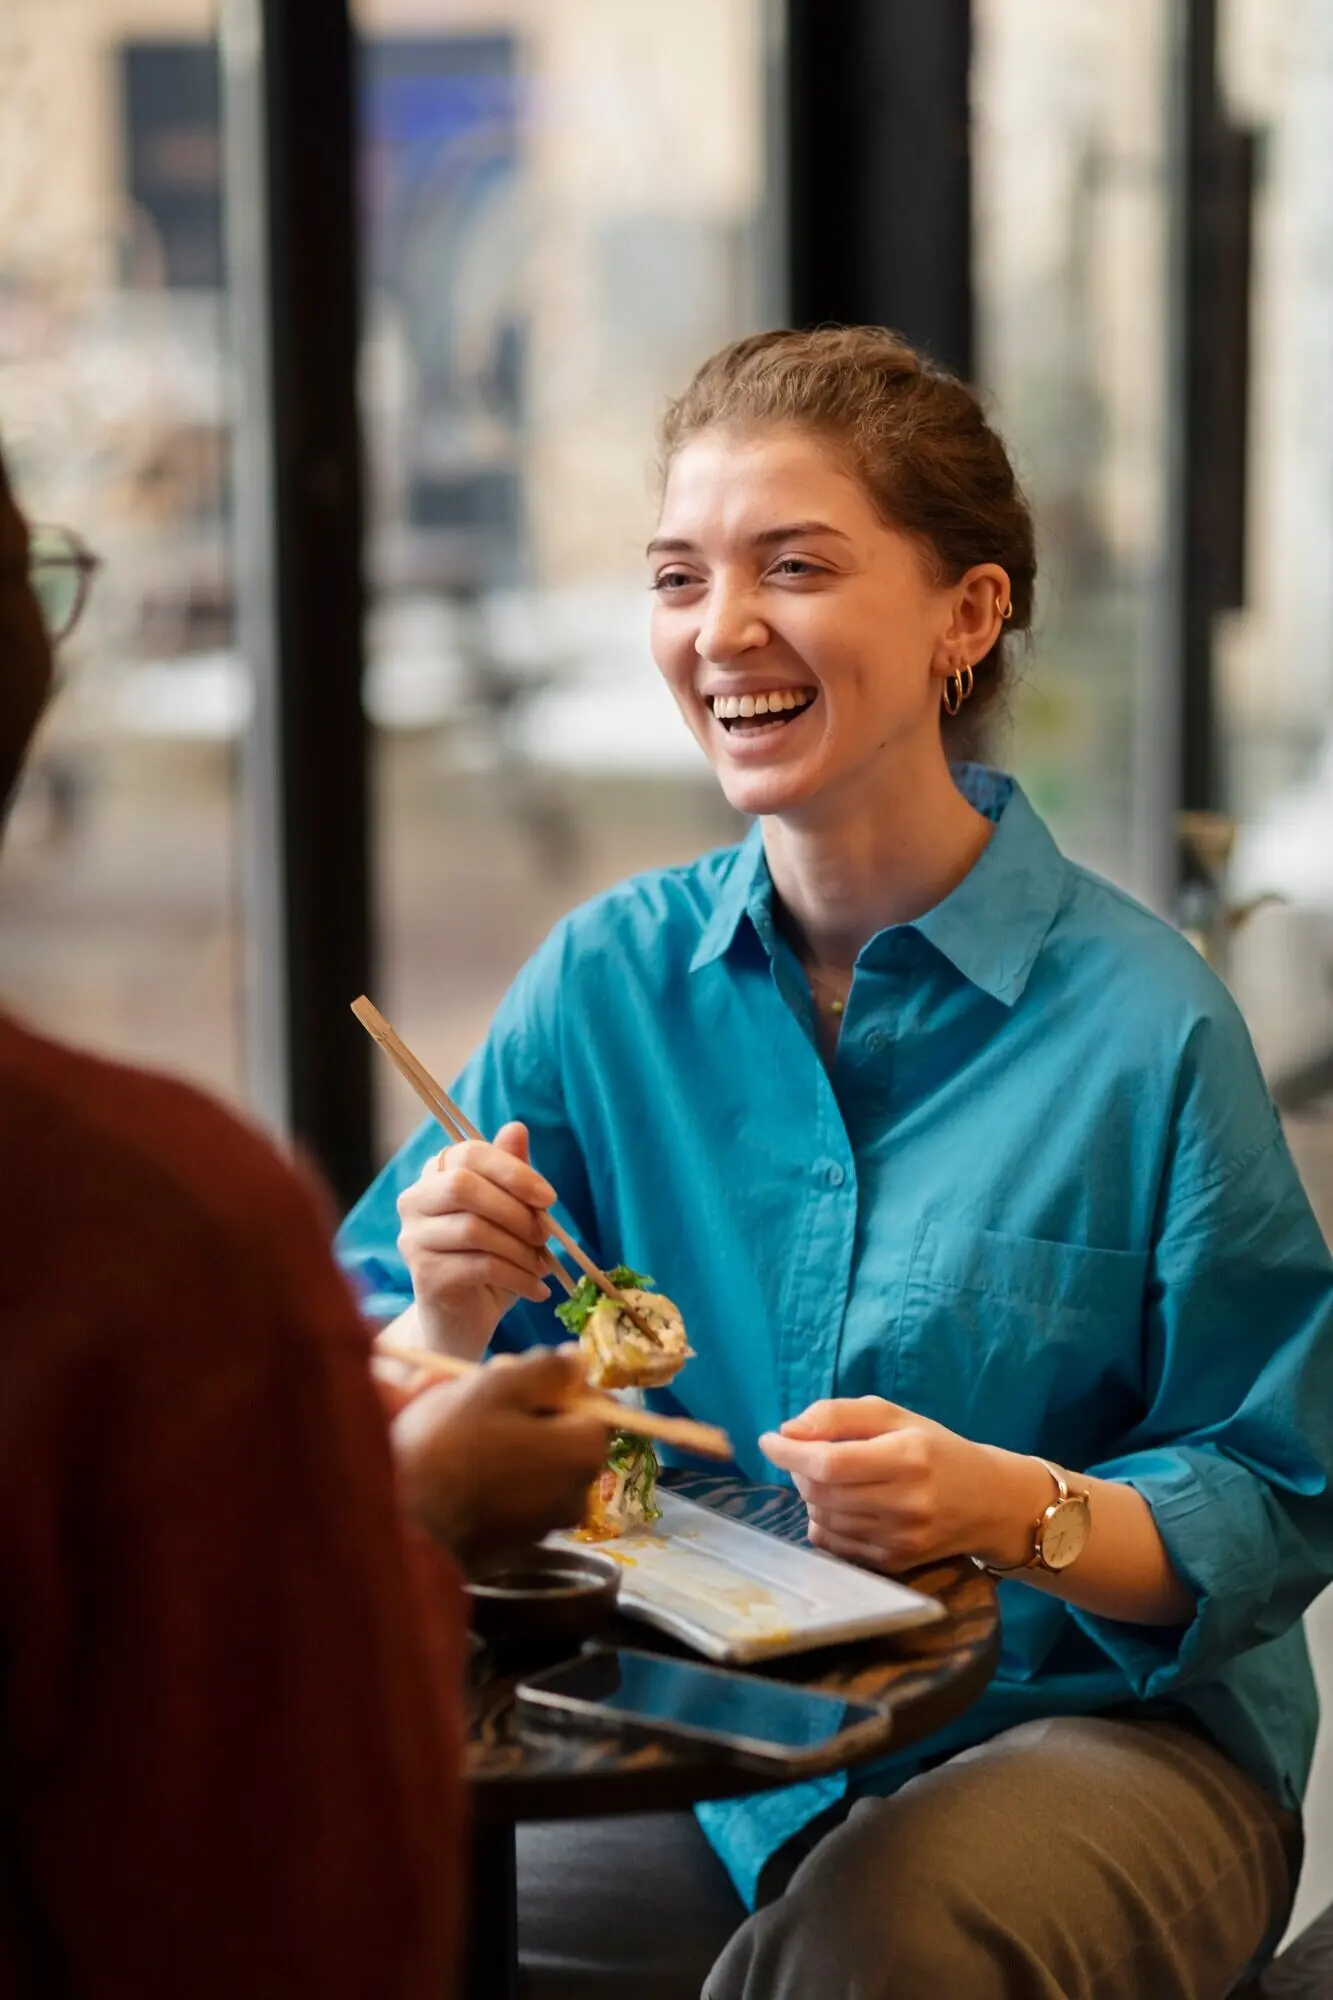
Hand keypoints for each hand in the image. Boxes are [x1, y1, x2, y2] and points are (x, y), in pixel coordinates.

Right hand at [391, 1347, 611, 1561]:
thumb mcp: (499, 1386)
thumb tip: (581, 1363)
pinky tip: (452, 1461)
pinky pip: (513, 1494)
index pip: (595, 1405)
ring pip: (535, 1463)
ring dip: (506, 1439)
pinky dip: (492, 1473)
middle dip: (529, 1410)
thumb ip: (549, 1370)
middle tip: (479, 1395)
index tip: (519, 1376)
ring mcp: (545, 1526)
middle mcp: (576, 1495)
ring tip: (455, 1424)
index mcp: (583, 1453)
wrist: (399, 1527)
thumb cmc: (449, 1447)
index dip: (559, 1384)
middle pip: (564, 1434)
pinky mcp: (511, 1546)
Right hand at [396, 1121, 555, 1358]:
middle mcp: (414, 1202)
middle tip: (545, 1234)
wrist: (464, 1322)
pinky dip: (518, 1277)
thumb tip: (517, 1128)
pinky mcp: (424, 1277)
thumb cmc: (489, 1262)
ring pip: (473, 1230)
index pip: (468, 1153)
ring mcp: (413, 1240)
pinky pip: (478, 1267)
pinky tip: (536, 1290)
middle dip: (515, 1209)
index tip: (548, 1197)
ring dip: (520, 1249)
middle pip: (462, 1186)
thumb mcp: (509, 1216)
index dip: (512, 1170)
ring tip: (542, 1266)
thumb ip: (511, 1174)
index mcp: (435, 1176)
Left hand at [759, 1396, 1048, 1573]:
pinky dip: (824, 1522)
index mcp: (908, 1458)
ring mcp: (901, 1540)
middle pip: (821, 1493)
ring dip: (811, 1496)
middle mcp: (906, 1504)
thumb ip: (837, 1415)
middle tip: (806, 1454)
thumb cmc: (935, 1450)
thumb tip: (788, 1431)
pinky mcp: (895, 1564)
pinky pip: (834, 1545)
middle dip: (799, 1470)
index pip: (830, 1462)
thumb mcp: (893, 1416)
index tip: (768, 1440)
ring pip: (823, 1520)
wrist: (989, 1502)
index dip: (789, 1452)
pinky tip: (843, 1505)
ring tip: (830, 1478)